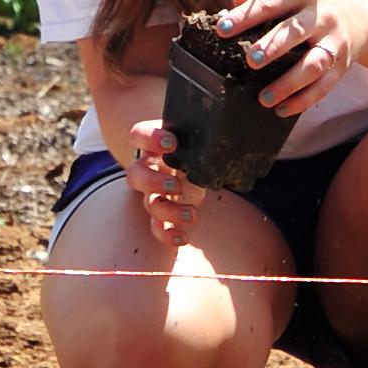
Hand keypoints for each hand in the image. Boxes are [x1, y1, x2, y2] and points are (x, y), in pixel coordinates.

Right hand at [122, 114, 202, 253]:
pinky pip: (157, 226)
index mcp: (154, 144)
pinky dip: (168, 234)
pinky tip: (184, 237)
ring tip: (192, 215)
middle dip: (154, 182)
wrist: (194, 162)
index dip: (149, 138)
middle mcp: (150, 167)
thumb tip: (232, 130)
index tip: (171, 143)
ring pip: (149, 203)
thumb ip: (205, 131)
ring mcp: (154, 192)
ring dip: (168, 211)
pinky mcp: (164, 212)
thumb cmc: (194, 145)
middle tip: (175, 185)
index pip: (138, 135)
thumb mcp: (198, 135)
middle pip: (135, 175)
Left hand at [219, 0, 359, 117]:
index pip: (270, 3)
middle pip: (295, 32)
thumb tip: (233, 2)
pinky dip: (303, 101)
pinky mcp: (342, 66)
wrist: (363, 16)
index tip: (221, 29)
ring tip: (263, 98)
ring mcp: (334, 42)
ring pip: (313, 64)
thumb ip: (263, 0)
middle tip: (249, 62)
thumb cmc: (313, 7)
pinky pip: (323, 86)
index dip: (245, 16)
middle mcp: (321, 16)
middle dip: (272, 47)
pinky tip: (281, 110)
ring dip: (288, 83)